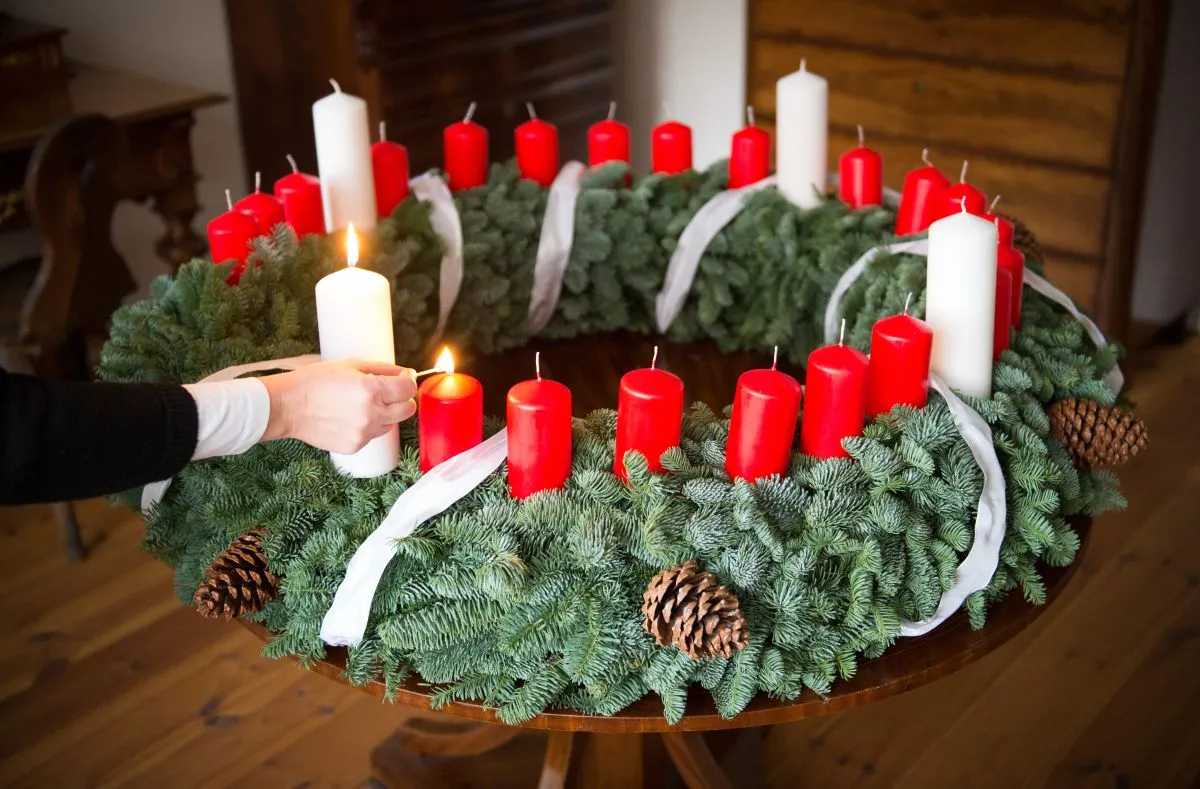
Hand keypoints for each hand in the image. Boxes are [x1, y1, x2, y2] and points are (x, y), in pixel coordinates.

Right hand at [259, 360, 416, 452]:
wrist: (288, 406)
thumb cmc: (316, 381)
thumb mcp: (350, 365)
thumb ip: (383, 369)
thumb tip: (407, 374)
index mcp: (372, 390)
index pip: (409, 389)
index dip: (407, 382)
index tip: (402, 379)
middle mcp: (372, 414)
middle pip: (407, 410)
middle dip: (402, 399)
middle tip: (388, 392)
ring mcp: (364, 433)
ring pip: (390, 424)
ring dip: (384, 414)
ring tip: (360, 405)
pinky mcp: (355, 446)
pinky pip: (372, 436)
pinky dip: (367, 427)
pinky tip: (348, 418)